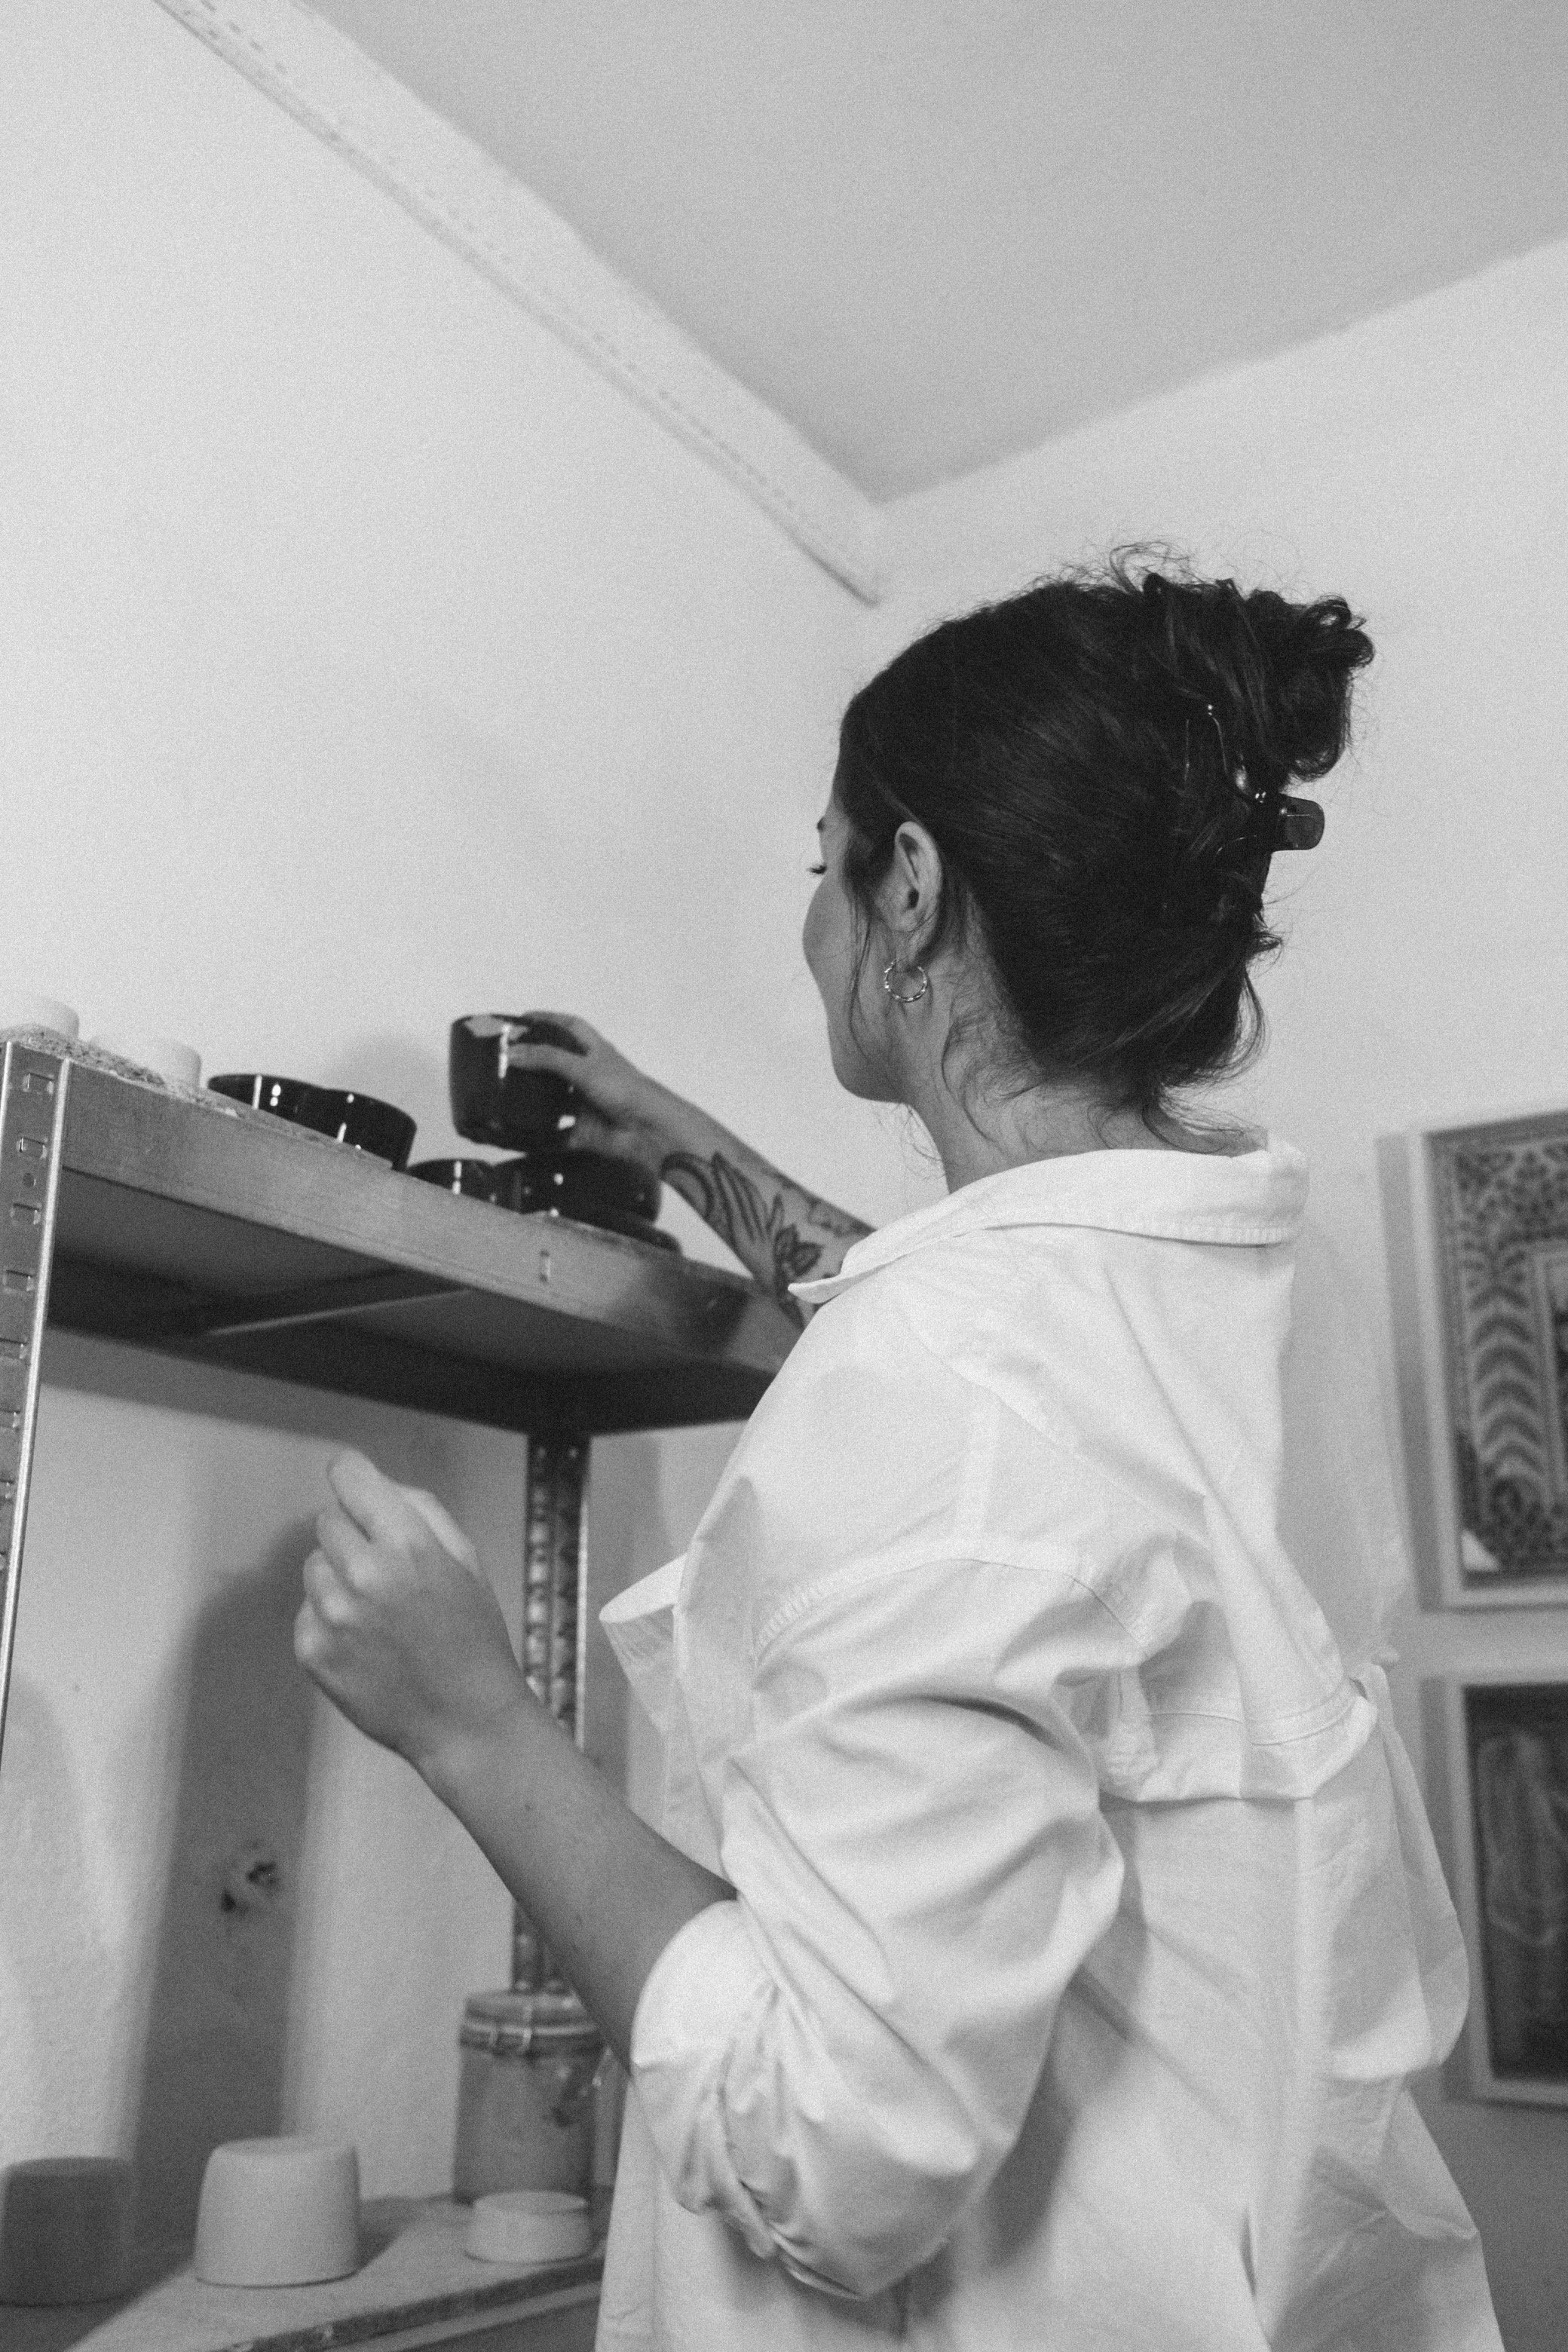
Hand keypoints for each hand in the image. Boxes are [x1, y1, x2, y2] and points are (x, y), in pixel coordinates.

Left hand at [295, 1450, 526, 1784]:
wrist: (465, 1720)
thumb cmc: (473, 1637)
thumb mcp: (467, 1559)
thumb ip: (421, 1509)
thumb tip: (375, 1483)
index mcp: (407, 1543)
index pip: (349, 1477)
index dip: (352, 1474)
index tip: (352, 1479)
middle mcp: (363, 1574)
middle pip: (327, 1520)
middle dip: (354, 1533)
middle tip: (386, 1567)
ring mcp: (333, 1615)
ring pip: (314, 1564)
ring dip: (338, 1575)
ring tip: (378, 1609)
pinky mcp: (313, 1651)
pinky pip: (307, 1609)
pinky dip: (329, 1617)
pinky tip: (365, 1639)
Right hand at [501, 1013, 670, 1171]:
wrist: (650, 1131)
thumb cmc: (623, 1089)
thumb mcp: (585, 1068)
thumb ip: (549, 1059)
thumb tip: (512, 1052)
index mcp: (595, 1053)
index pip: (570, 1027)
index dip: (549, 1019)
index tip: (523, 1018)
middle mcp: (590, 1077)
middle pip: (558, 1066)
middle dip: (534, 1064)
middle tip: (503, 1063)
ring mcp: (587, 1106)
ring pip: (555, 1103)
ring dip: (535, 1102)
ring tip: (504, 1098)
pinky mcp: (585, 1133)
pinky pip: (558, 1136)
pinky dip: (541, 1139)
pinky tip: (519, 1137)